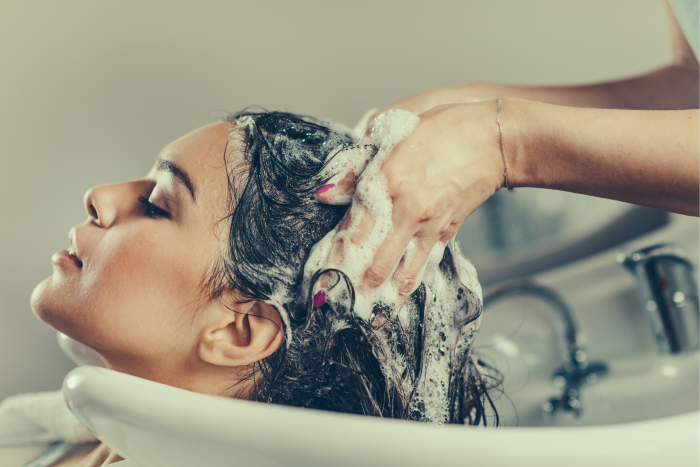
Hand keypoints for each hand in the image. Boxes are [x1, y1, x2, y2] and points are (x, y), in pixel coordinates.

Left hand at [316, 102, 505, 306]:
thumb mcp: (393, 132)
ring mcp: (431, 225)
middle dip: (356, 286)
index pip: (354, 229)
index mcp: (390, 181)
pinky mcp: (448, 231)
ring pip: (404, 271)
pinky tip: (400, 298)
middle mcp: (409, 210)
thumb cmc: (444, 128)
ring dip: (385, 296)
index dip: (336, 256)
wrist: (496, 139)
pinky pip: (425, 263)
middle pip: (376, 259)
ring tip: (370, 318)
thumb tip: (326, 192)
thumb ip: (356, 168)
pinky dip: (411, 283)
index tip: (321, 276)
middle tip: (337, 304)